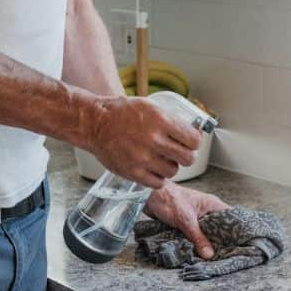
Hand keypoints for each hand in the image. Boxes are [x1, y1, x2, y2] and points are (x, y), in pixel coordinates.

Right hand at [85, 96, 200, 188]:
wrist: (95, 123)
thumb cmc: (122, 112)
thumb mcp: (151, 106)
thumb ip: (171, 121)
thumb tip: (192, 134)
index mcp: (161, 121)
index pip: (194, 140)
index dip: (194, 142)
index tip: (190, 142)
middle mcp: (153, 140)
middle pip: (187, 159)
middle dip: (186, 155)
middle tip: (179, 152)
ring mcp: (142, 158)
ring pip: (173, 171)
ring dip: (170, 166)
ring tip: (162, 159)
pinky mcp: (132, 172)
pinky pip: (158, 183)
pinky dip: (158, 178)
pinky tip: (153, 168)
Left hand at [145, 182, 229, 259]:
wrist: (148, 197)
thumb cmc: (168, 199)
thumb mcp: (185, 220)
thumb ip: (198, 237)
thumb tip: (209, 254)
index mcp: (212, 205)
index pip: (232, 218)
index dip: (236, 231)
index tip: (240, 246)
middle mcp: (207, 212)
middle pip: (220, 229)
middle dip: (220, 243)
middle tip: (225, 257)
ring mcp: (197, 219)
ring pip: (207, 235)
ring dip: (207, 245)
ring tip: (212, 259)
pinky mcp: (187, 225)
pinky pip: (196, 237)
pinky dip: (196, 245)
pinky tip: (198, 255)